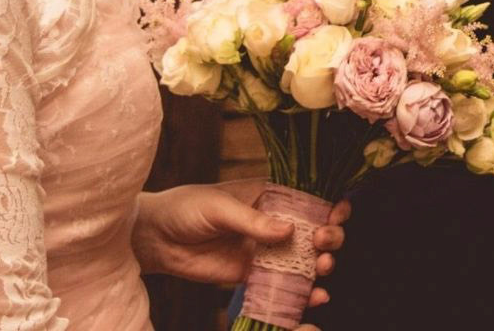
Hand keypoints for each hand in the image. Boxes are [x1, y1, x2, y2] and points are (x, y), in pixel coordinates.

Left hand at [132, 180, 349, 307]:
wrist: (156, 239)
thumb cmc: (186, 209)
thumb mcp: (219, 207)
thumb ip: (253, 220)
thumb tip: (290, 231)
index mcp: (270, 196)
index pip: (310, 198)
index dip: (330, 206)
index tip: (337, 214)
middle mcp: (274, 222)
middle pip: (316, 230)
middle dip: (330, 237)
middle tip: (323, 244)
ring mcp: (266, 250)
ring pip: (305, 258)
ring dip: (322, 263)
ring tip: (323, 268)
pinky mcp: (254, 275)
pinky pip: (284, 283)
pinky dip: (304, 291)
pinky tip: (316, 296)